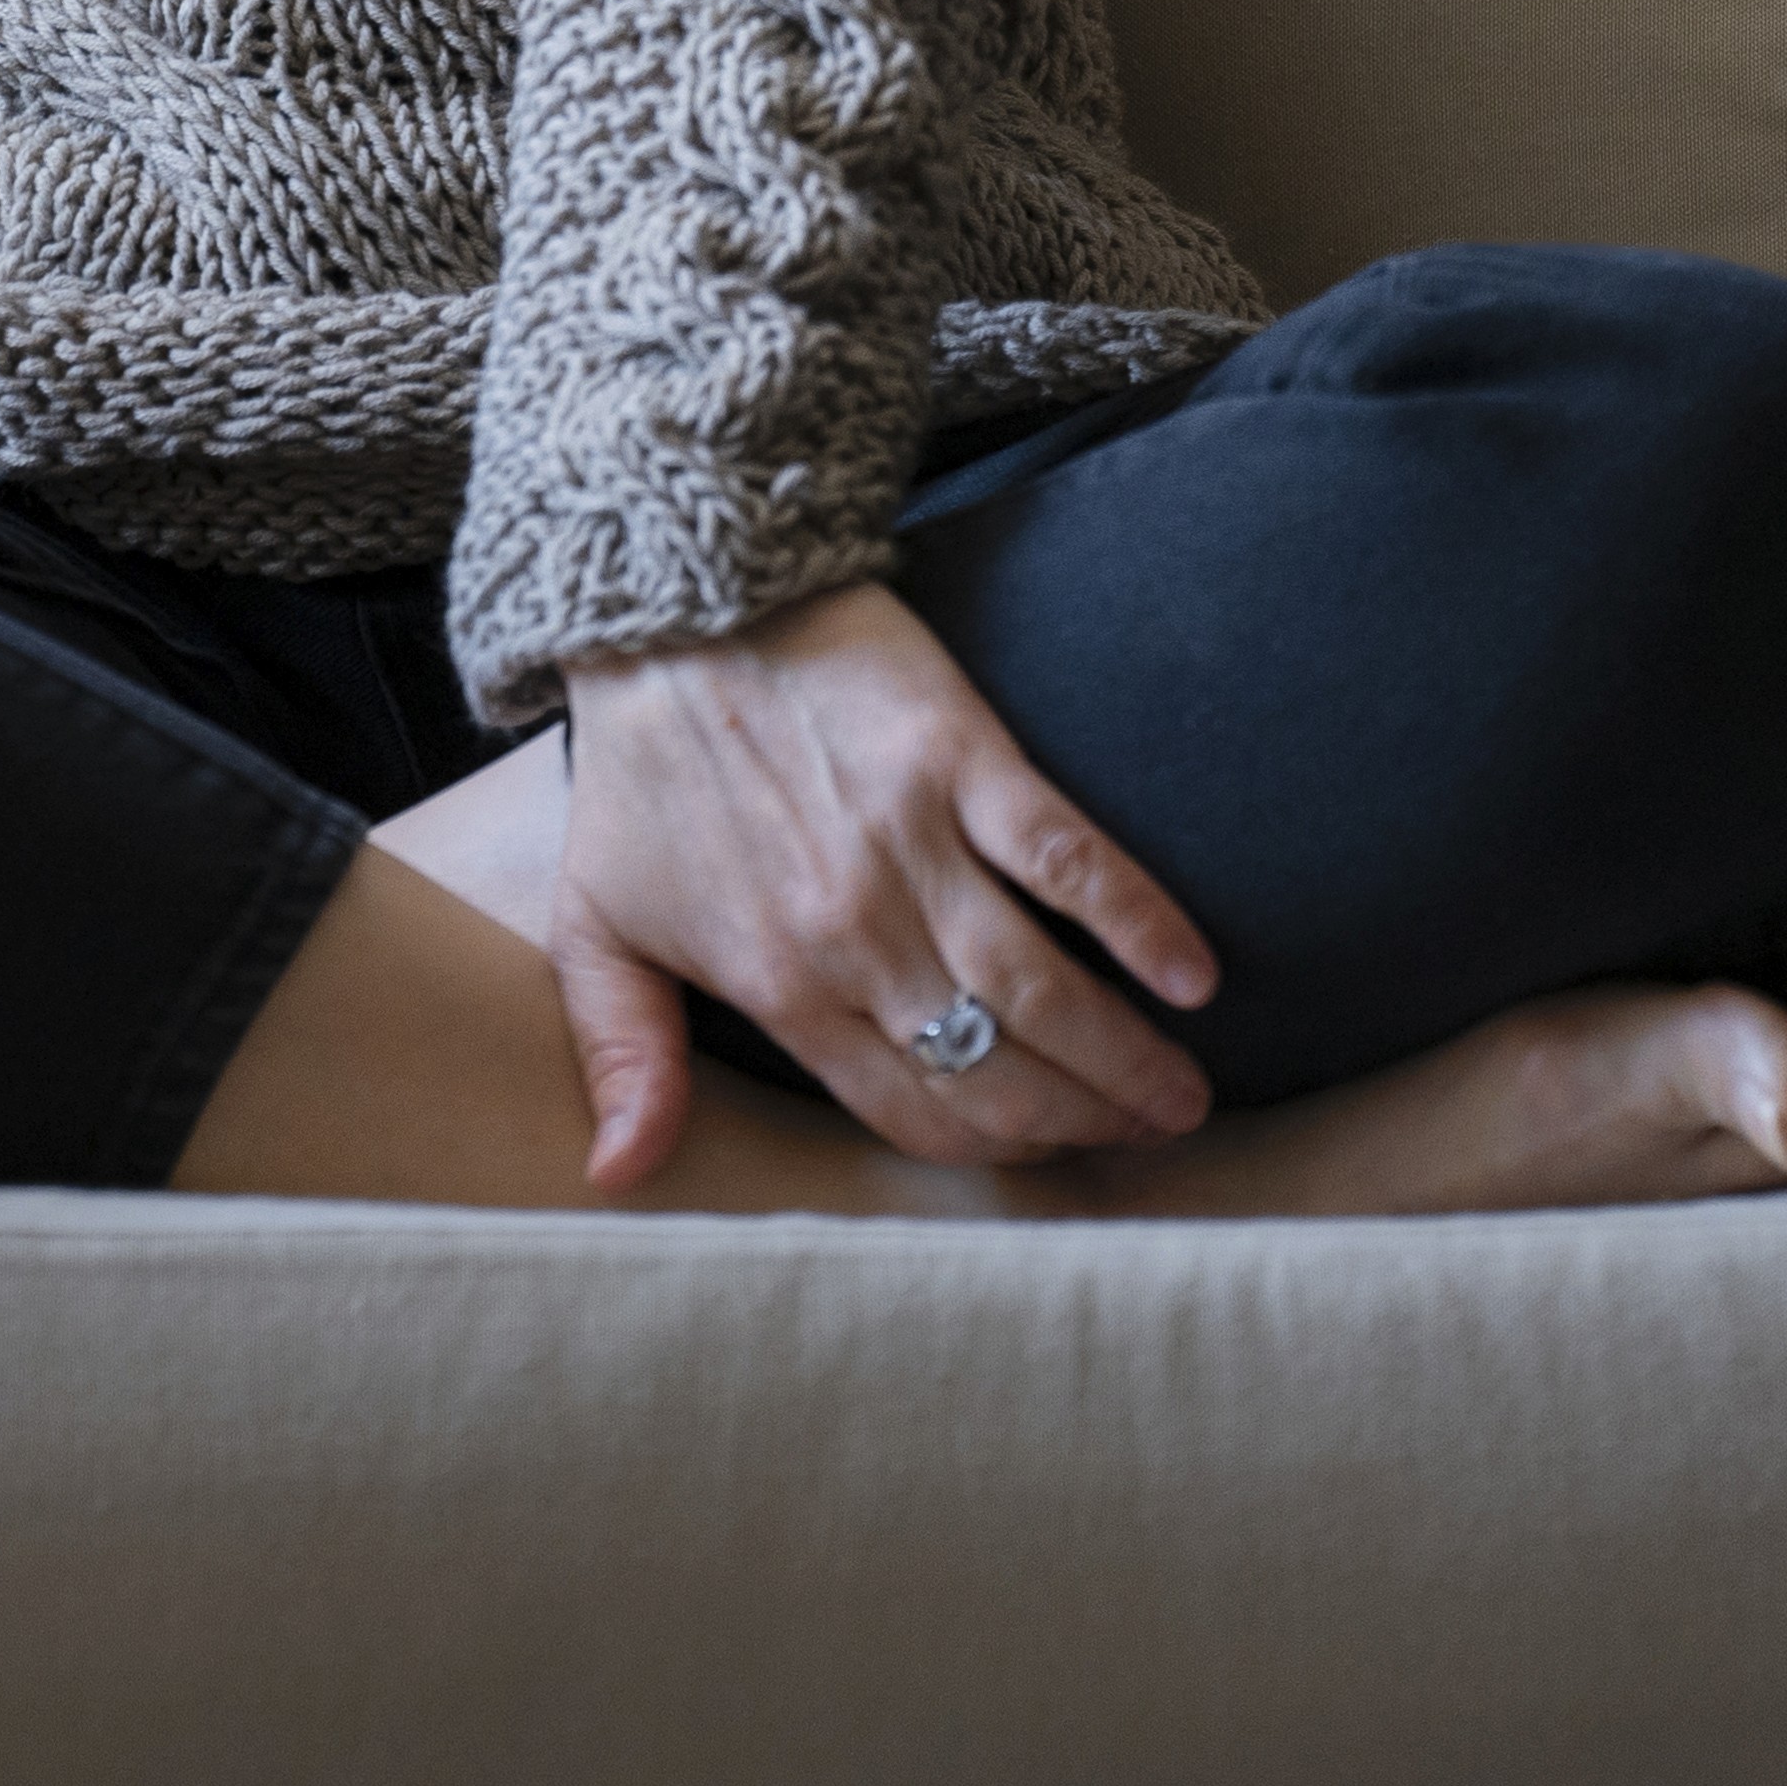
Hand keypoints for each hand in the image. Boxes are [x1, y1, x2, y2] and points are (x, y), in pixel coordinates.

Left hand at [550, 580, 1222, 1180]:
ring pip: (1041, 990)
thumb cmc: (635, 770)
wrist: (665, 609)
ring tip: (1184, 1097)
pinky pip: (1065, 860)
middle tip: (1146, 1135)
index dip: (996, 1150)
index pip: (913, 1114)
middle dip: (1079, 1122)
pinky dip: (1136, 922)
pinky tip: (1191, 977)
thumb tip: (617, 1176)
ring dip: (1122, 1056)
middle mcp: (852, 936)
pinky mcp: (959, 760)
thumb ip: (624, 1054)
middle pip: (994, 1071)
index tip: (1055, 1155)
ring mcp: (911, 848)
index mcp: (778, 985)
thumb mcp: (595, 923)